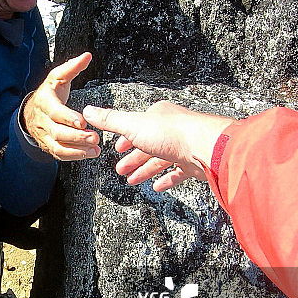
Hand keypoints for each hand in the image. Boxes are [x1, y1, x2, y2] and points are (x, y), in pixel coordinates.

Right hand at [22, 53, 100, 160]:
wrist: (30, 112)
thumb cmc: (49, 94)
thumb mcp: (56, 78)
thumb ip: (71, 68)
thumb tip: (87, 56)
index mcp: (44, 102)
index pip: (54, 112)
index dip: (67, 117)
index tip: (83, 121)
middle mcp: (42, 120)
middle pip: (57, 132)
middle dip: (76, 136)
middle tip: (94, 137)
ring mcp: (44, 135)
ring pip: (57, 146)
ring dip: (77, 150)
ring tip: (94, 149)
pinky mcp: (48, 145)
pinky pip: (59, 154)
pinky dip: (74, 156)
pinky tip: (89, 154)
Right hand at [82, 101, 234, 190]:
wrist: (207, 149)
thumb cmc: (173, 134)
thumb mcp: (133, 125)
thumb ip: (111, 120)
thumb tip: (89, 110)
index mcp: (158, 116)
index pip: (138, 126)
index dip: (126, 138)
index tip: (117, 147)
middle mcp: (171, 129)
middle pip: (148, 145)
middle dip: (133, 157)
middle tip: (120, 169)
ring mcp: (183, 147)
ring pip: (160, 160)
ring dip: (145, 170)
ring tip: (132, 180)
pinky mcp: (193, 163)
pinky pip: (177, 173)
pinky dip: (165, 179)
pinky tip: (156, 187)